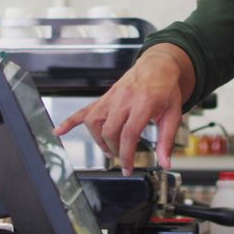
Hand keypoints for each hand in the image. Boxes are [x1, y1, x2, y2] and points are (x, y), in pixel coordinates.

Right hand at [54, 44, 192, 174]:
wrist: (157, 65)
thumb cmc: (166, 88)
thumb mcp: (174, 114)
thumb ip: (167, 140)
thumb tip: (165, 162)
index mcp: (143, 103)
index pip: (128, 135)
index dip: (127, 155)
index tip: (129, 168)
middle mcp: (124, 99)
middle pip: (110, 131)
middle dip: (115, 150)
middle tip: (123, 158)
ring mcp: (111, 97)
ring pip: (95, 123)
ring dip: (99, 140)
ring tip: (109, 148)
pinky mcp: (105, 97)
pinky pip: (84, 110)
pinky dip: (70, 121)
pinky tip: (59, 131)